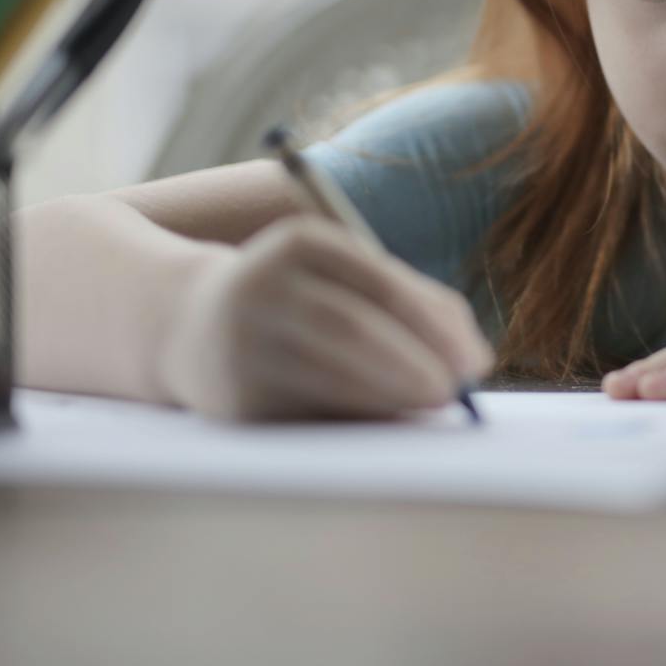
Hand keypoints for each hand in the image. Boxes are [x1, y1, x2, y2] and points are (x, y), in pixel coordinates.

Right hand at [157, 215, 492, 421]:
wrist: (191, 325)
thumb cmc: (305, 298)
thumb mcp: (347, 277)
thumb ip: (416, 305)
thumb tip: (474, 363)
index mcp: (301, 243)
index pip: (378, 283)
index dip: (432, 326)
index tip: (475, 362)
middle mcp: (262, 287)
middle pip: (350, 328)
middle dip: (412, 365)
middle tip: (453, 393)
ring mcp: (241, 343)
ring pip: (330, 376)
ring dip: (391, 397)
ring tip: (427, 405)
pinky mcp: (236, 399)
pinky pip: (312, 414)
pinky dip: (359, 420)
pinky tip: (385, 422)